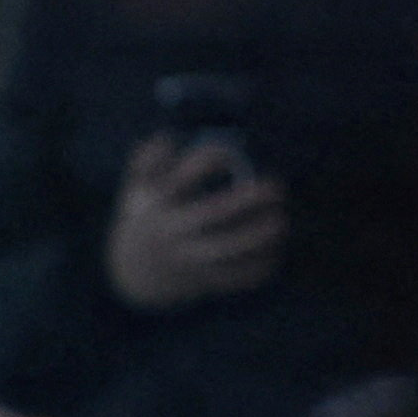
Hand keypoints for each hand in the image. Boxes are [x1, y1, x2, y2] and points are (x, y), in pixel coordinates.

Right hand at [106, 134, 287, 310]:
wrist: (136, 275)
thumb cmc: (146, 218)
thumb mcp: (136, 188)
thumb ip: (148, 160)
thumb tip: (168, 137)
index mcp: (159, 204)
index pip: (182, 179)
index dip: (208, 162)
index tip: (228, 154)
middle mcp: (173, 231)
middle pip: (211, 214)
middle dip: (246, 200)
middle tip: (276, 187)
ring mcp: (189, 258)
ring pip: (227, 249)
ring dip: (258, 236)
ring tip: (281, 221)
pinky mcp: (204, 279)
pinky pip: (236, 277)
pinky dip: (259, 266)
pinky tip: (275, 250)